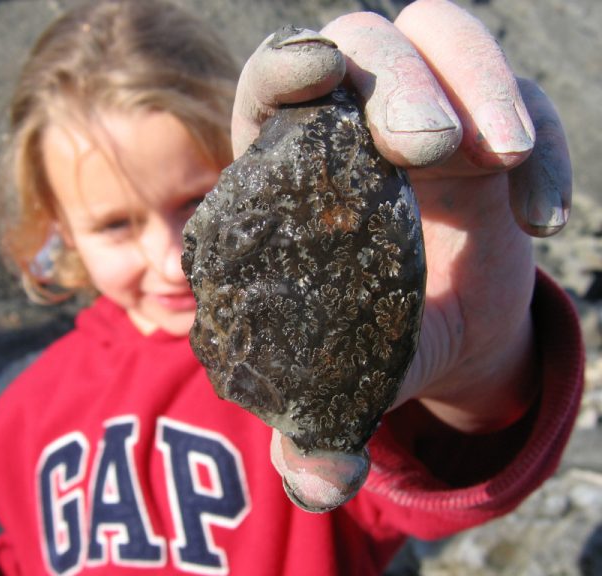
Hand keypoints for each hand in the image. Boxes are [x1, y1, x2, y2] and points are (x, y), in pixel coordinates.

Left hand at [233, 0, 570, 510]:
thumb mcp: (340, 376)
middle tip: (426, 150)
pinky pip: (527, 104)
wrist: (435, 331)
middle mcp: (355, 119)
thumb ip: (317, 422)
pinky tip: (541, 219)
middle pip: (365, 42)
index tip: (317, 79)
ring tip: (499, 157)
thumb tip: (317, 484)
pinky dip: (545, 143)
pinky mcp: (495, 129)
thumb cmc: (366, 337)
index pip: (274, 81)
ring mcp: (429, 112)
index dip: (289, 65)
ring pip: (444, 37)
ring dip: (476, 81)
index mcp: (288, 161)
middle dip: (397, 81)